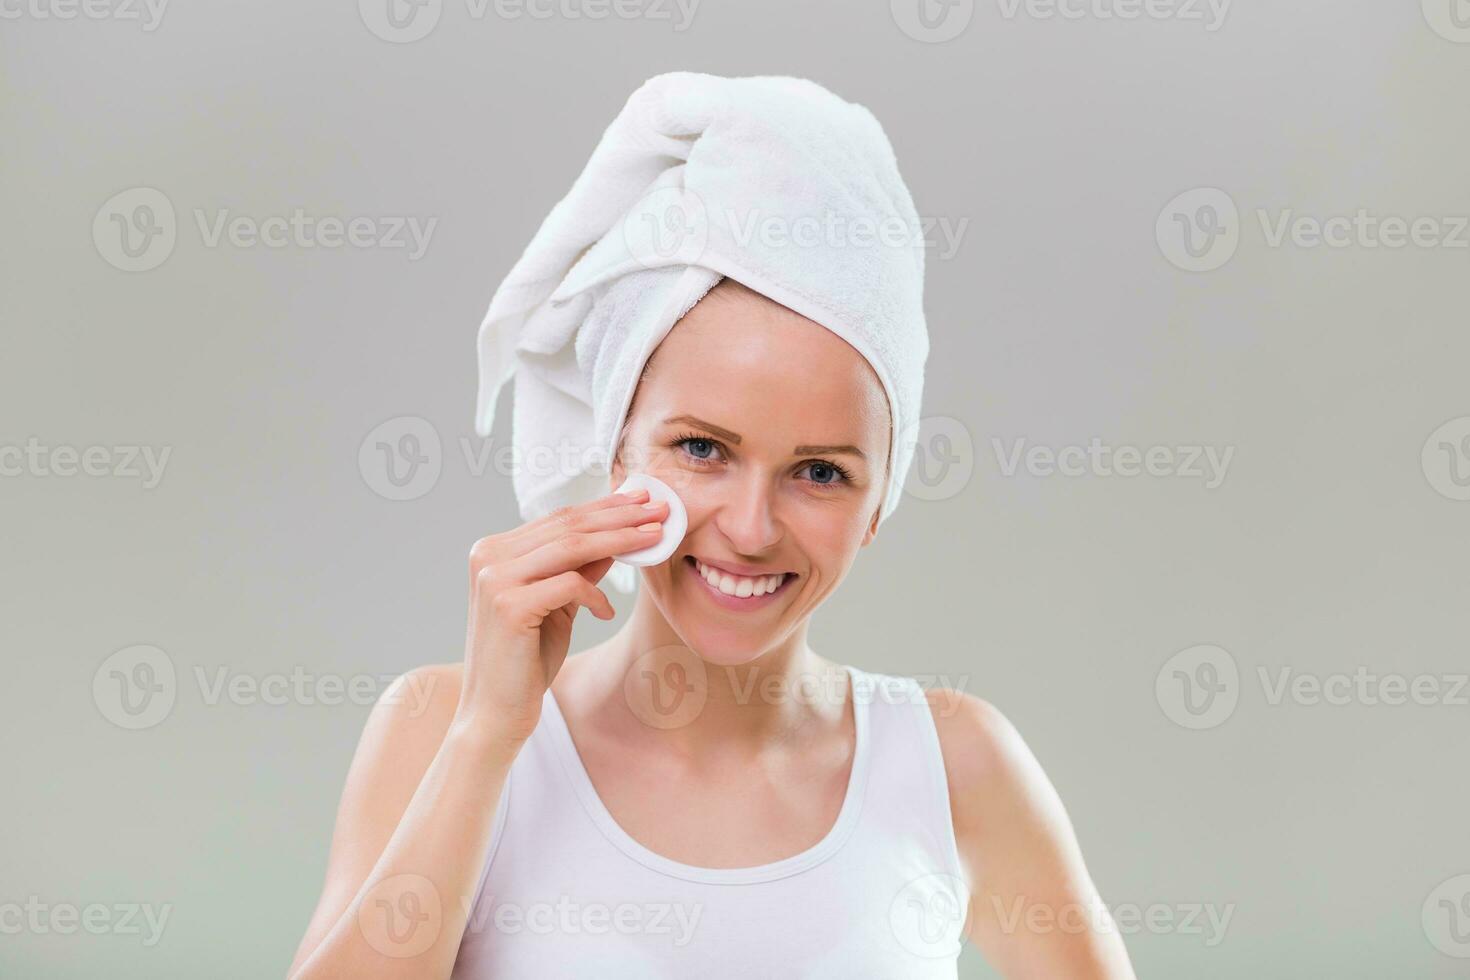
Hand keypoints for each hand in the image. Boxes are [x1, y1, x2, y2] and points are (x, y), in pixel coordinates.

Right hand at [455, 489, 668, 746]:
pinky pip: (569, 585)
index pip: (559, 519)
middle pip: (568, 526)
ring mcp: (495, 579)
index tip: (642, 501)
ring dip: (620, 539)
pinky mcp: (509, 605)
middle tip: (660, 510)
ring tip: (655, 537)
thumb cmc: (525, 661)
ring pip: (572, 546)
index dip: (604, 507)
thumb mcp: (558, 606)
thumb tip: (616, 540)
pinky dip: (596, 594)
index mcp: (494, 550)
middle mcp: (488, 557)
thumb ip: (578, 571)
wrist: (494, 713)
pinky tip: (607, 611)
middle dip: (619, 516)